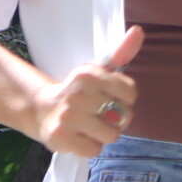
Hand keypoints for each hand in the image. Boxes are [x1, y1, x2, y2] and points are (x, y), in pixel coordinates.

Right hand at [26, 26, 142, 156]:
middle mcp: (78, 93)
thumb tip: (138, 31)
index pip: (130, 93)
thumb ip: (121, 52)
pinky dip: (90, 147)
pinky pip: (94, 150)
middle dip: (116, 119)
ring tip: (89, 126)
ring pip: (111, 135)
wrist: (43, 109)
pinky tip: (80, 136)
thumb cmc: (79, 91)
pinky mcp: (61, 138)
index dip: (125, 99)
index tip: (111, 97)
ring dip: (103, 135)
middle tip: (99, 114)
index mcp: (89, 73)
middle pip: (123, 117)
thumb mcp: (99, 70)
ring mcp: (68, 116)